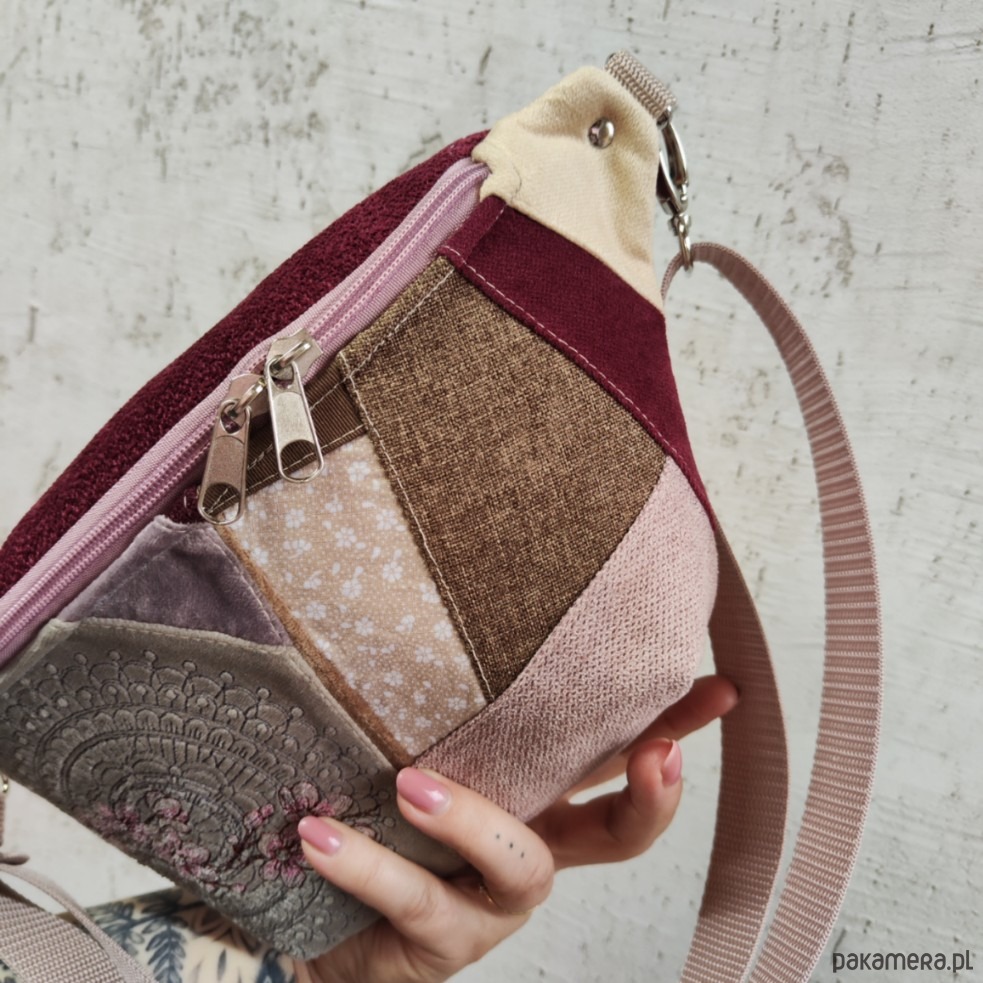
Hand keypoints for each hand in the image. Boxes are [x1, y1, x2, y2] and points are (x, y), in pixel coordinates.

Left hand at [297, 675, 737, 982]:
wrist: (315, 920)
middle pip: (619, 836)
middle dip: (651, 797)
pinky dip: (368, 863)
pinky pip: (414, 898)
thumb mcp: (417, 747)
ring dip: (474, 820)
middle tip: (657, 754)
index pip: (616, 759)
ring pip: (523, 866)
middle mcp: (530, 849)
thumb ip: (445, 708)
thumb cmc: (371, 814)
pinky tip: (322, 833)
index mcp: (539, 801)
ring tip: (411, 786)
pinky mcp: (439, 943)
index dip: (674, 728)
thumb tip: (444, 616)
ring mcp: (490, 904)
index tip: (721, 690)